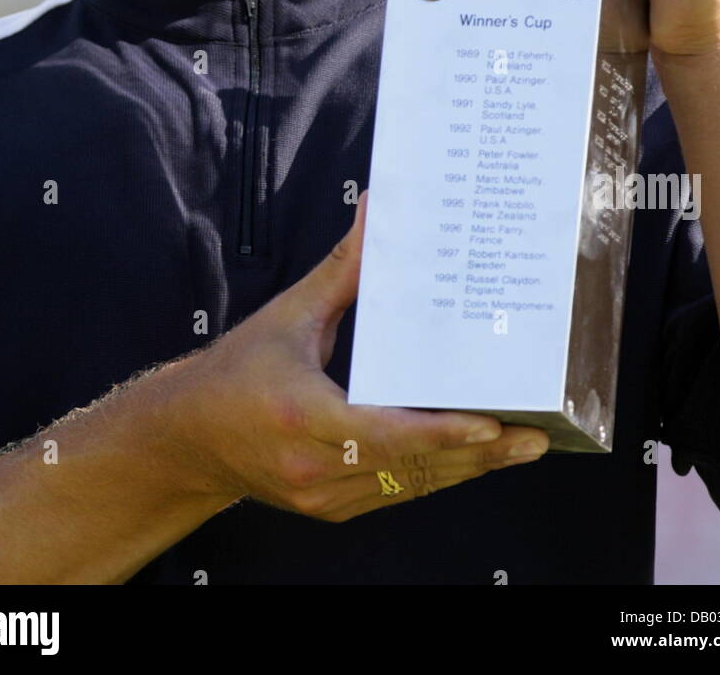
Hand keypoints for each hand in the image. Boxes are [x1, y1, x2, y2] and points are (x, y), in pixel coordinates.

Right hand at [166, 193, 549, 521]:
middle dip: (479, 453)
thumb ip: (343, 269)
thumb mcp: (289, 315)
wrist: (185, 438)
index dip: (442, 432)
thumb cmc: (235, 371)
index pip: (386, 432)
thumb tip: (377, 211)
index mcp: (303, 414)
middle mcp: (315, 465)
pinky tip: (472, 458)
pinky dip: (435, 475)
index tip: (490, 425)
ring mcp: (323, 496)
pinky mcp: (330, 507)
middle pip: (412, 466)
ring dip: (466, 468)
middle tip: (534, 436)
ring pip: (410, 486)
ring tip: (520, 447)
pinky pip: (394, 493)